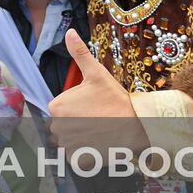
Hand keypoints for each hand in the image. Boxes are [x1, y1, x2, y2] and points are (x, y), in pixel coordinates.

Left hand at [48, 29, 146, 152]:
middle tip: (98, 118)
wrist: (136, 124)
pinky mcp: (78, 160)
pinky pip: (76, 157)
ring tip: (100, 131)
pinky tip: (99, 144)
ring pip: (70, 142)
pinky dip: (86, 153)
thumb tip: (70, 32)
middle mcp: (57, 127)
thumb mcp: (96, 73)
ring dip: (82, 139)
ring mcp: (67, 145)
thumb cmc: (115, 98)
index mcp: (56, 106)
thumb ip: (79, 53)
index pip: (60, 109)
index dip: (77, 108)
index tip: (92, 107)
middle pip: (64, 126)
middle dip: (78, 124)